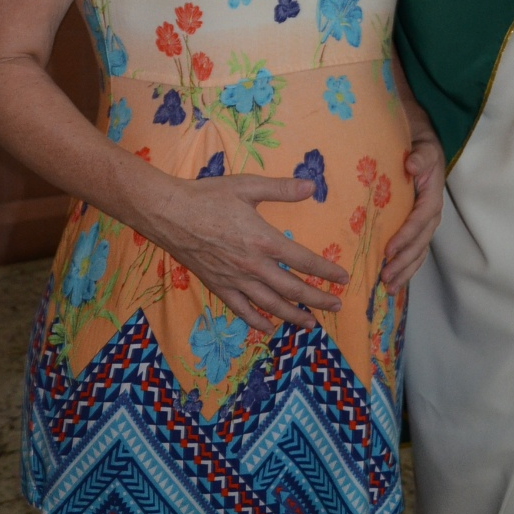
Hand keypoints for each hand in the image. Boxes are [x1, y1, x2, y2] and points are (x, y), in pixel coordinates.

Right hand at [144, 173, 348, 334]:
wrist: (169, 213)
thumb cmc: (209, 196)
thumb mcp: (248, 185)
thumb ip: (282, 188)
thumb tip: (312, 186)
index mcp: (264, 240)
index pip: (303, 260)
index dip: (326, 271)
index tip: (343, 279)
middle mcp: (253, 265)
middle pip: (292, 288)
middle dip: (317, 300)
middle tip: (337, 307)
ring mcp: (235, 279)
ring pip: (270, 305)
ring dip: (293, 315)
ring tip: (311, 324)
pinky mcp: (218, 286)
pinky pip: (241, 310)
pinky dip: (257, 321)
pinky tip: (268, 327)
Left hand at [380, 125, 444, 294]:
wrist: (425, 152)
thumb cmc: (422, 152)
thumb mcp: (423, 150)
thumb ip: (419, 158)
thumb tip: (412, 164)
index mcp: (432, 199)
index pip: (419, 221)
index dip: (405, 236)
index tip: (388, 250)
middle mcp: (431, 216)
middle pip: (420, 244)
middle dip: (403, 263)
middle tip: (385, 277)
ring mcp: (425, 226)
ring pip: (418, 254)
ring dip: (404, 272)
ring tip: (388, 288)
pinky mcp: (418, 230)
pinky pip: (415, 253)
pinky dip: (406, 269)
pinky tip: (393, 283)